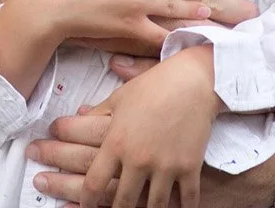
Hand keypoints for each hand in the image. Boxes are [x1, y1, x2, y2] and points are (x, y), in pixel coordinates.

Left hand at [77, 48, 223, 207]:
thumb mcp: (121, 96)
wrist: (195, 80)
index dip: (85, 200)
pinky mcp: (189, 167)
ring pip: (152, 207)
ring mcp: (165, 165)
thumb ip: (99, 111)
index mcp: (117, 141)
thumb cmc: (155, 84)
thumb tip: (79, 115)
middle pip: (121, 202)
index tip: (83, 205)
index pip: (93, 182)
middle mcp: (139, 158)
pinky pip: (186, 200)